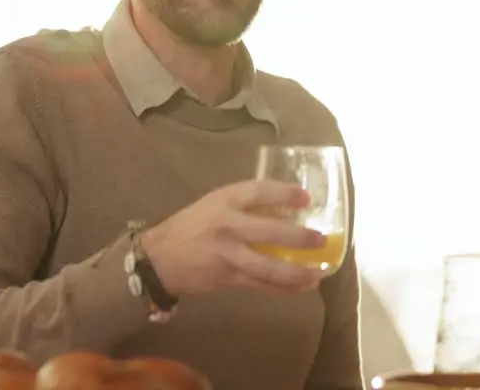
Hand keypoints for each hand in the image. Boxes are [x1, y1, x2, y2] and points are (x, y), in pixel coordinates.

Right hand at [141, 179, 327, 297]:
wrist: (158, 259)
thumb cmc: (191, 227)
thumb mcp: (213, 204)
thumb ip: (244, 205)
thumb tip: (285, 210)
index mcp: (223, 200)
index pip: (259, 191)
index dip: (285, 193)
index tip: (306, 199)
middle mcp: (227, 225)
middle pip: (271, 232)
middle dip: (300, 238)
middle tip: (320, 240)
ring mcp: (227, 255)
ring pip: (269, 267)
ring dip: (297, 272)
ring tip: (318, 273)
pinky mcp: (226, 278)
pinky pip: (260, 285)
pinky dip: (283, 288)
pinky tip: (300, 288)